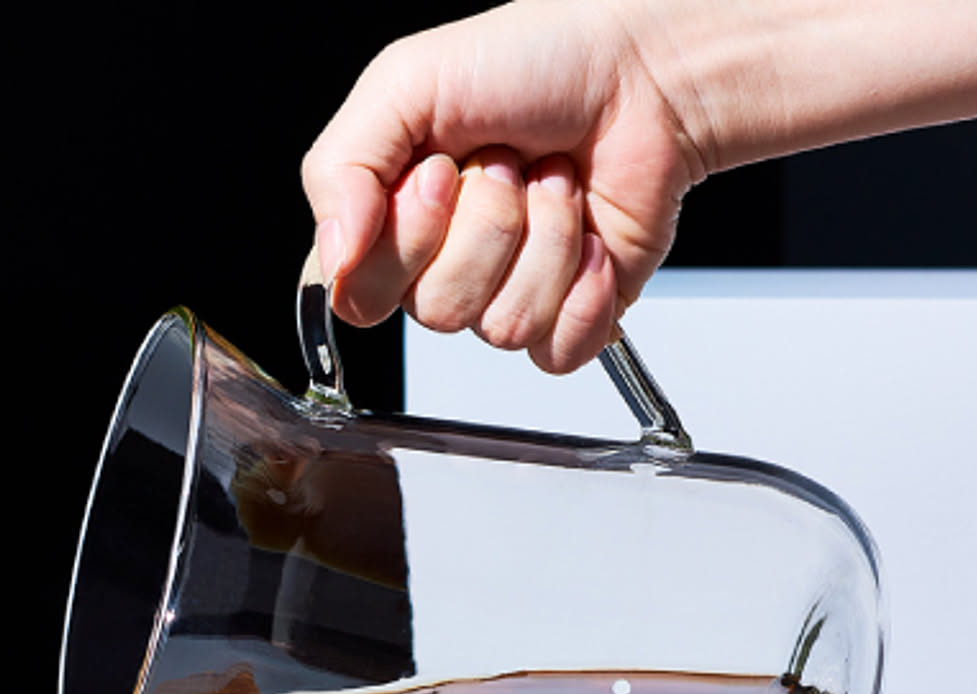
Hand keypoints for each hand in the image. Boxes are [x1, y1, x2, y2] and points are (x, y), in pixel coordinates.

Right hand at [300, 1, 703, 372]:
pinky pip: (555, 350)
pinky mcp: (569, 319)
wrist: (645, 68)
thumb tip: (332, 260)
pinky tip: (592, 237)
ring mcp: (505, 298)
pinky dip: (585, 291)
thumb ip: (339, 170)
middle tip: (509, 165)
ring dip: (543, 239)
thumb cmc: (535, 59)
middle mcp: (442, 269)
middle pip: (435, 313)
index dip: (405, 241)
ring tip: (556, 180)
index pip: (359, 294)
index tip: (440, 171)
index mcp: (390, 222)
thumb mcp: (405, 83)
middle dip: (487, 225)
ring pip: (500, 327)